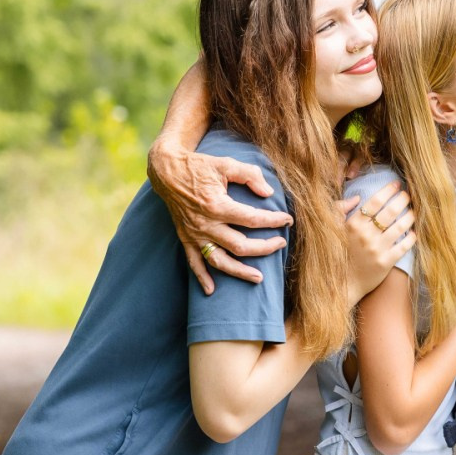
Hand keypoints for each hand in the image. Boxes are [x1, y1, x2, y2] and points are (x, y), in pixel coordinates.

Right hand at [148, 141, 293, 294]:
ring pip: (220, 261)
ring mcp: (195, 234)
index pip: (252, 219)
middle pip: (240, 246)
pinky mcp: (185, 238)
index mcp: (217, 205)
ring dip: (240, 272)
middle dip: (264, 248)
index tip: (287, 220)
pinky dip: (201, 278)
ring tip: (259, 278)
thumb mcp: (226, 164)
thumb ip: (249, 175)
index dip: (273, 221)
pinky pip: (193, 263)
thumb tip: (268, 192)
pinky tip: (211, 290)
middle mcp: (205, 224)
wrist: (167, 172)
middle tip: (281, 243)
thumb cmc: (200, 166)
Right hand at [344, 182, 416, 300]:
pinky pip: (404, 245)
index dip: (388, 190)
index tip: (397, 185)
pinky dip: (412, 236)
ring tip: (413, 211)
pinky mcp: (386, 262)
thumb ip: (340, 210)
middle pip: (390, 211)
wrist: (342, 284)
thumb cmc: (338, 254)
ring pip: (400, 226)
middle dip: (403, 199)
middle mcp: (366, 235)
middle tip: (408, 195)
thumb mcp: (333, 230)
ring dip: (410, 216)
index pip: (375, 201)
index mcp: (353, 224)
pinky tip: (414, 231)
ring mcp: (377, 249)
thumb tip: (357, 197)